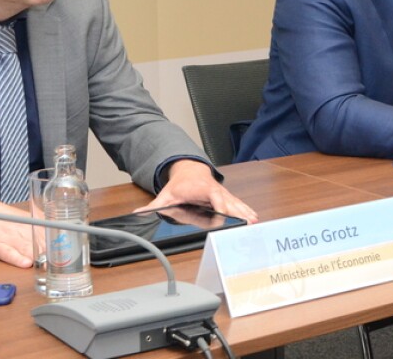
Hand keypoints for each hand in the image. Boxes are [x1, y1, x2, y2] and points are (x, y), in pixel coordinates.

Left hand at [133, 159, 258, 222]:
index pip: (213, 196)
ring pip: (235, 202)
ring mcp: (222, 193)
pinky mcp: (226, 197)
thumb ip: (154, 205)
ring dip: (245, 211)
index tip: (222, 217)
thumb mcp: (166, 194)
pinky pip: (237, 203)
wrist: (190, 170)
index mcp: (202, 188)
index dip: (218, 206)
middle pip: (228, 201)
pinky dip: (246, 210)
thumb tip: (138, 212)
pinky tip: (253, 218)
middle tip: (246, 222)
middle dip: (238, 211)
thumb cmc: (180, 185)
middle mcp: (215, 190)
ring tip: (254, 221)